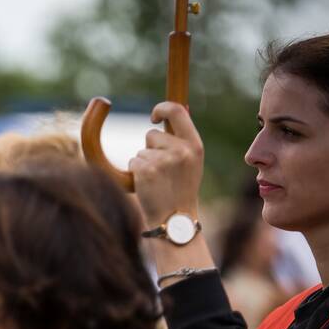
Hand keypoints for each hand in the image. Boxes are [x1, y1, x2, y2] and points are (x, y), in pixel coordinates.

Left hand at [129, 101, 203, 226]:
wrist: (175, 220)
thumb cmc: (181, 190)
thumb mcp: (192, 162)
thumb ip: (183, 140)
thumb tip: (177, 111)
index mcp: (195, 145)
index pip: (177, 111)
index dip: (162, 108)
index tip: (153, 115)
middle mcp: (181, 150)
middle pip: (151, 134)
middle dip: (150, 148)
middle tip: (161, 169)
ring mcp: (163, 160)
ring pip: (141, 150)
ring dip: (143, 163)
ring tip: (157, 180)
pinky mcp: (146, 170)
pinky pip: (134, 161)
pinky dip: (136, 172)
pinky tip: (149, 185)